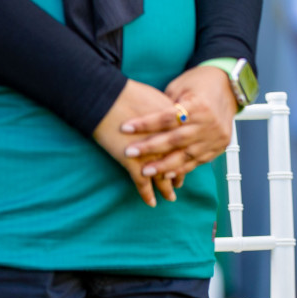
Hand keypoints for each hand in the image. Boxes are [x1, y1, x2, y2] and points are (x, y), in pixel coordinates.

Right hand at [93, 79, 185, 205]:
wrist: (108, 99)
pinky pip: (142, 183)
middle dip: (179, 174)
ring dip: (166, 188)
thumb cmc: (129, 95)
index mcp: (174, 126)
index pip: (185, 146)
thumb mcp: (156, 100)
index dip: (187, 156)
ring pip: (162, 176)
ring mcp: (151, 153)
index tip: (188, 163)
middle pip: (177, 162)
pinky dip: (147, 194)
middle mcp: (166, 142)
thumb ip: (167, 112)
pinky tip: (151, 202)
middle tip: (179, 183)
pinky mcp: (133, 162)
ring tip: (170, 196)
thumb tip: (173, 115)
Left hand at [121, 65, 238, 183]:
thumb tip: (144, 122)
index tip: (125, 127)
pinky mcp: (220, 145)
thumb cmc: (200, 83)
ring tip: (145, 171)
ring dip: (164, 165)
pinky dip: (182, 169)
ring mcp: (216, 136)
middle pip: (176, 139)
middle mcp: (209, 122)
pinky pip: (199, 160)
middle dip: (151, 147)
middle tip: (130, 152)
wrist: (230, 86)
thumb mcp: (181, 87)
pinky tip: (167, 174)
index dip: (145, 124)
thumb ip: (166, 106)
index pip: (168, 117)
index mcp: (199, 104)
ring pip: (187, 154)